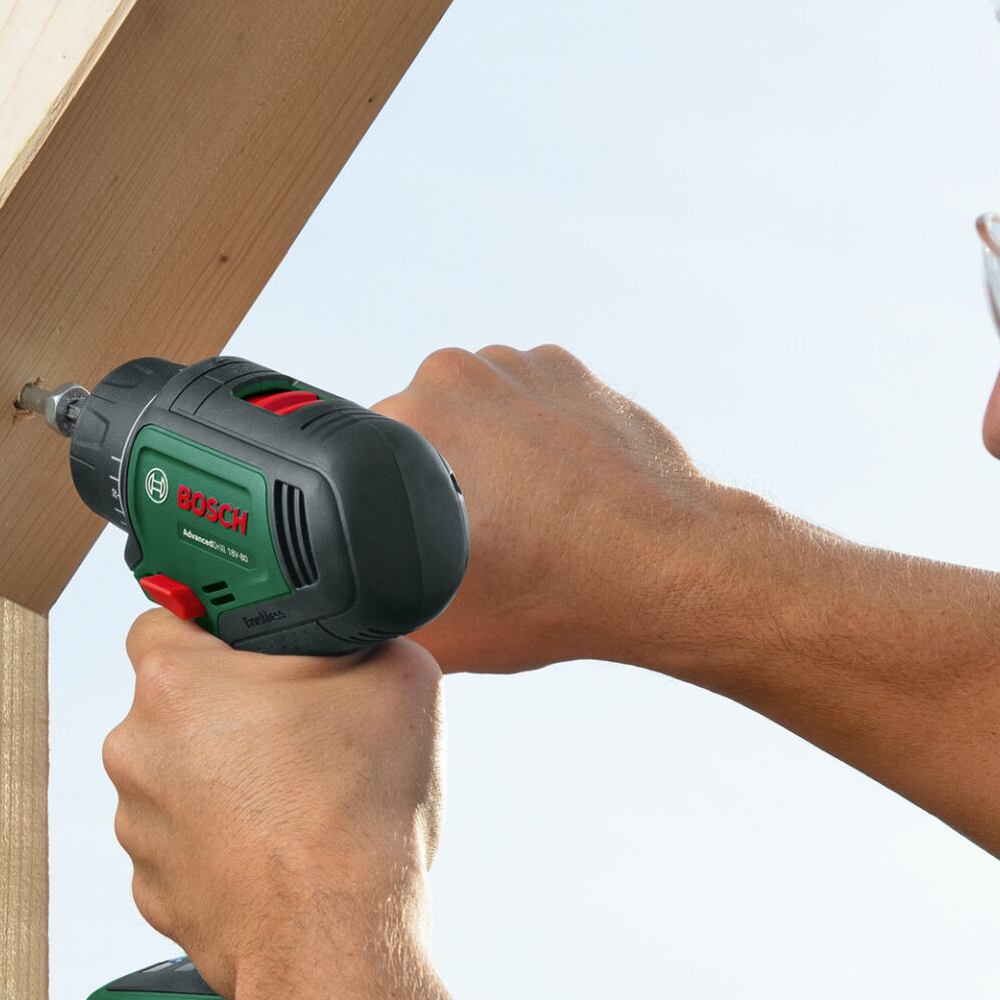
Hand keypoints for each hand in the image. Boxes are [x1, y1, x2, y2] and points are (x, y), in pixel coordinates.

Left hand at [103, 611, 443, 999]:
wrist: (339, 942)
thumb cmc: (357, 812)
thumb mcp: (397, 674)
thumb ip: (355, 636)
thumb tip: (349, 635)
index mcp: (174, 681)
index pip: (166, 616)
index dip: (215, 626)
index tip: (251, 645)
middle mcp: (135, 748)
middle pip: (175, 703)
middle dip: (228, 709)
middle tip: (295, 729)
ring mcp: (138, 825)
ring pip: (179, 777)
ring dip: (222, 779)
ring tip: (294, 800)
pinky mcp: (152, 889)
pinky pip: (186, 844)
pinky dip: (222, 844)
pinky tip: (278, 850)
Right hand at [375, 344, 751, 676]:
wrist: (668, 567)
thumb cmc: (556, 597)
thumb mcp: (434, 634)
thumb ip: (365, 622)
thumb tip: (331, 635)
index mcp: (407, 423)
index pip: (358, 459)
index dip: (380, 508)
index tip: (418, 540)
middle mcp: (453, 375)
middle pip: (415, 427)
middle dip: (433, 473)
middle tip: (472, 534)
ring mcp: (515, 364)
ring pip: (470, 408)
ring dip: (484, 447)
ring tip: (520, 511)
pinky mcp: (565, 367)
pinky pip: (524, 398)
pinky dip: (534, 432)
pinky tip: (556, 485)